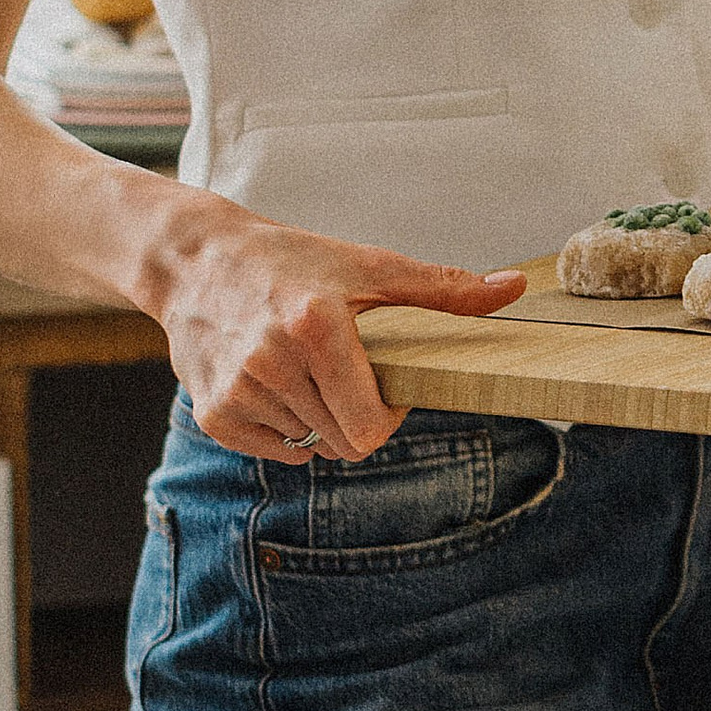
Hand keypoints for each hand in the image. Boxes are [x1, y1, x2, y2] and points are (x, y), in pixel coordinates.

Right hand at [152, 204, 526, 464]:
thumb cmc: (291, 260)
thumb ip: (443, 288)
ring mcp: (238, 390)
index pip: (370, 427)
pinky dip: (283, 428)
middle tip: (342, 372)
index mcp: (317, 326)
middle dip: (354, 417)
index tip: (382, 382)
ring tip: (301, 368)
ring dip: (317, 418)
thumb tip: (513, 289)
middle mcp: (272, 361)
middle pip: (343, 441)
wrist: (198, 260)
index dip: (388, 415)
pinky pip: (273, 450)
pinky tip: (275, 384)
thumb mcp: (369, 266)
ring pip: (309, 444)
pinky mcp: (213, 412)